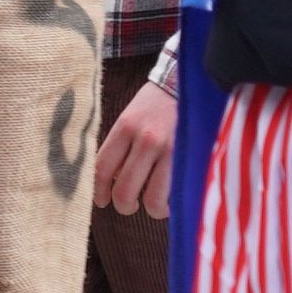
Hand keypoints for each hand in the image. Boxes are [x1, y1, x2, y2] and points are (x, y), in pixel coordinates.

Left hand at [95, 80, 178, 217]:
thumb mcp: (131, 117)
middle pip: (124, 190)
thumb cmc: (158, 103)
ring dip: (152, 210)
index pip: (102, 168)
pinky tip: (173, 199)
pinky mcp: (191, 157)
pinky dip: (173, 203)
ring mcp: (171, 150)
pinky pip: (177, 193)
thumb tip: (111, 180)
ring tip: (155, 206)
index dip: (99, 192)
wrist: (192, 82)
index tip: (102, 200)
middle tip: (129, 206)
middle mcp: (145, 139)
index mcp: (125, 127)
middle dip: (124, 206)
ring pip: (152, 199)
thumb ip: (121, 146)